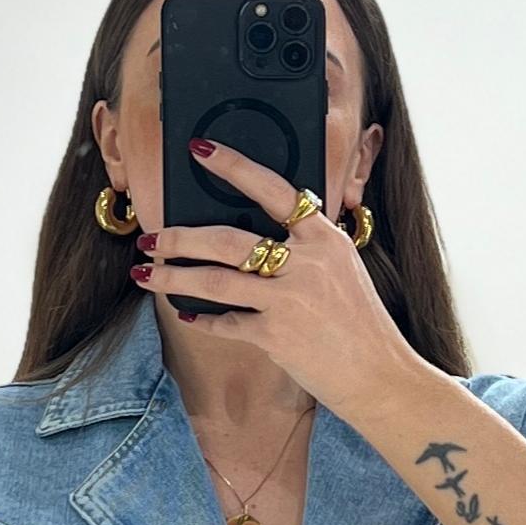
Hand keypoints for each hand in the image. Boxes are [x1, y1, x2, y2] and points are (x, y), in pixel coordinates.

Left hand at [135, 142, 407, 420]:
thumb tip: (253, 237)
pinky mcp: (275, 336)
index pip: (273, 189)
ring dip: (172, 276)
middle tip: (151, 237)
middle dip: (179, 237)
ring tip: (145, 273)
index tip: (200, 150)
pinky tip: (186, 315)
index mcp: (325, 238)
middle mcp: (306, 263)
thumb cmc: (359, 322)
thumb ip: (304, 249)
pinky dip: (203, 320)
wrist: (379, 374)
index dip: (234, 166)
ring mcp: (289, 300)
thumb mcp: (341, 270)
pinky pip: (225, 322)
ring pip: (214, 280)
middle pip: (227, 239)